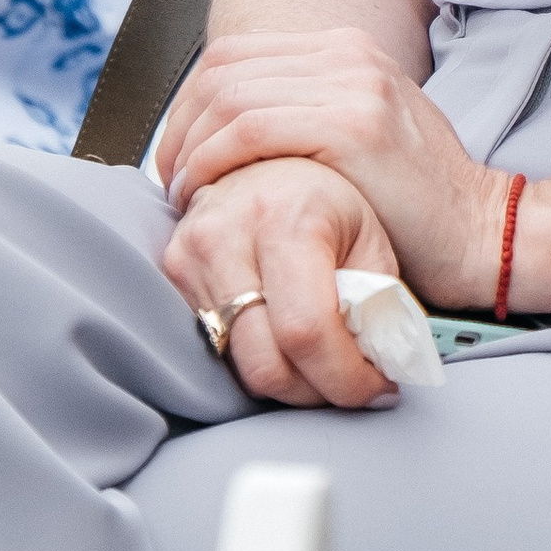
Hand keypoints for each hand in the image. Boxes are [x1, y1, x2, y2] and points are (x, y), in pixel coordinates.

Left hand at [160, 27, 508, 309]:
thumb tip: (234, 134)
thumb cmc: (418, 204)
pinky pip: (251, 130)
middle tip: (167, 178)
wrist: (483, 234)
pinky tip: (206, 193)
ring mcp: (352, 83)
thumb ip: (309, 115)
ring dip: (189, 148)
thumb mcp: (365, 135)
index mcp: (348, 49)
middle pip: (223, 70)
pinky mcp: (352, 125)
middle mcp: (348, 54)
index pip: (235, 55)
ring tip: (182, 193)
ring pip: (229, 97)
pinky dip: (213, 160)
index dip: (188, 103)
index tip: (176, 153)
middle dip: (179, 125)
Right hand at [160, 154, 402, 407]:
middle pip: (265, 364)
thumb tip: (378, 367)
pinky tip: (283, 339)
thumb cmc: (328, 197)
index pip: (307, 331)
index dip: (345, 379)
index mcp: (286, 217)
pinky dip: (255, 358)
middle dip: (315, 392)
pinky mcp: (171, 269)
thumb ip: (376, 303)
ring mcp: (190, 252)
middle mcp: (226, 232)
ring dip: (287, 381)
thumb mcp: (370, 239)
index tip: (375, 388)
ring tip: (321, 357)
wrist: (271, 158)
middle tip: (349, 382)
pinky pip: (215, 346)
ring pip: (237, 365)